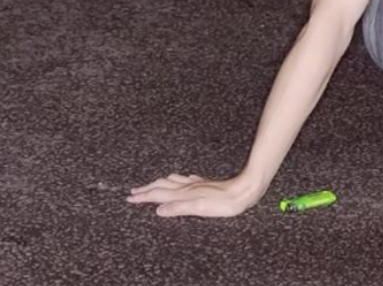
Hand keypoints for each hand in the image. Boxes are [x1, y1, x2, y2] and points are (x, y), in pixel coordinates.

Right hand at [126, 172, 261, 218]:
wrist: (244, 188)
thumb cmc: (224, 202)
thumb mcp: (200, 208)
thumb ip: (179, 208)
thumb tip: (158, 210)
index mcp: (185, 193)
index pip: (158, 194)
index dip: (143, 196)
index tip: (129, 198)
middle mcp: (188, 186)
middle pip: (162, 185)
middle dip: (146, 189)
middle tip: (133, 192)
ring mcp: (196, 183)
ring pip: (172, 182)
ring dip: (158, 183)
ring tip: (150, 185)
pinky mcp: (204, 184)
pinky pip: (184, 180)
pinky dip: (175, 181)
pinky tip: (179, 181)